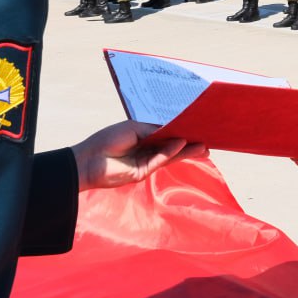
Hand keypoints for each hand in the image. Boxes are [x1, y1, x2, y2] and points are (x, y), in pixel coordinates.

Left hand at [71, 121, 206, 191]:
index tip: (197, 126)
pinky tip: (182, 143)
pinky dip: (171, 152)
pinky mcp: (144, 172)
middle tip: (208, 140)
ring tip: (204, 147)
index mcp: (144, 136)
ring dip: (186, 151)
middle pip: (172, 146)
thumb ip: (154, 130)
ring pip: (171, 155)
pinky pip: (160, 160)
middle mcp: (147, 149)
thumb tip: (175, 131)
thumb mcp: (134, 128)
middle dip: (189, 143)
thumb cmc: (108, 139)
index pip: (167, 133)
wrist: (89, 160)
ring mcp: (146, 161)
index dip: (181, 130)